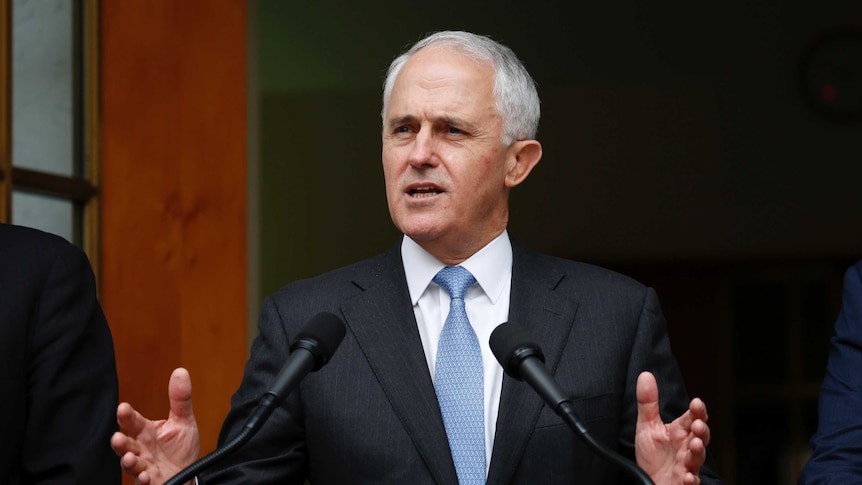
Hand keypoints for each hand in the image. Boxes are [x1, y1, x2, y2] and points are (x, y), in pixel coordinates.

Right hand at [111, 368, 200, 484]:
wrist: (188, 474)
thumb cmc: (181, 448)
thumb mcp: (183, 422)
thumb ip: (180, 399)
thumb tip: (180, 371)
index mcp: (146, 432)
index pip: (133, 422)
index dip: (127, 416)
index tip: (123, 408)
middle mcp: (141, 448)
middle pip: (125, 444)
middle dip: (120, 442)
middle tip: (117, 437)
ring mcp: (143, 466)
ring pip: (130, 464)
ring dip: (128, 461)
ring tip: (129, 458)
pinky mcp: (149, 481)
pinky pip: (142, 481)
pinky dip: (142, 479)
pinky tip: (145, 475)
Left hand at [635, 371, 709, 484]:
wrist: (648, 480)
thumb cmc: (653, 455)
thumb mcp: (647, 426)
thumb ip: (648, 402)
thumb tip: (645, 375)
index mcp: (680, 432)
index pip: (692, 418)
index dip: (697, 411)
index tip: (696, 403)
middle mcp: (686, 447)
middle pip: (701, 436)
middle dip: (702, 430)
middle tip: (698, 425)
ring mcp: (687, 465)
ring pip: (698, 458)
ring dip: (698, 452)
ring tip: (695, 445)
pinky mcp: (683, 481)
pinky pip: (691, 481)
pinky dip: (691, 479)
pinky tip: (688, 476)